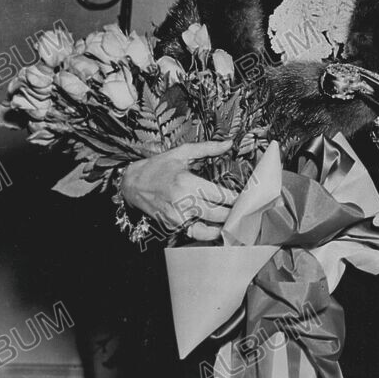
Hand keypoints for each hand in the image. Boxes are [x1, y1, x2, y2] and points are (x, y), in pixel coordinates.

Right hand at [120, 140, 238, 241]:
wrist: (132, 183)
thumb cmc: (157, 167)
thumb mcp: (182, 153)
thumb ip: (207, 148)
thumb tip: (228, 143)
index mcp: (186, 182)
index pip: (220, 195)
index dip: (237, 199)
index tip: (247, 198)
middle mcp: (182, 201)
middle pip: (216, 213)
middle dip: (234, 213)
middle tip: (246, 211)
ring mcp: (176, 216)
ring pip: (207, 227)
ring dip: (223, 226)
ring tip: (235, 222)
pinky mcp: (171, 225)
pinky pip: (194, 234)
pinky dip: (208, 234)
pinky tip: (218, 229)